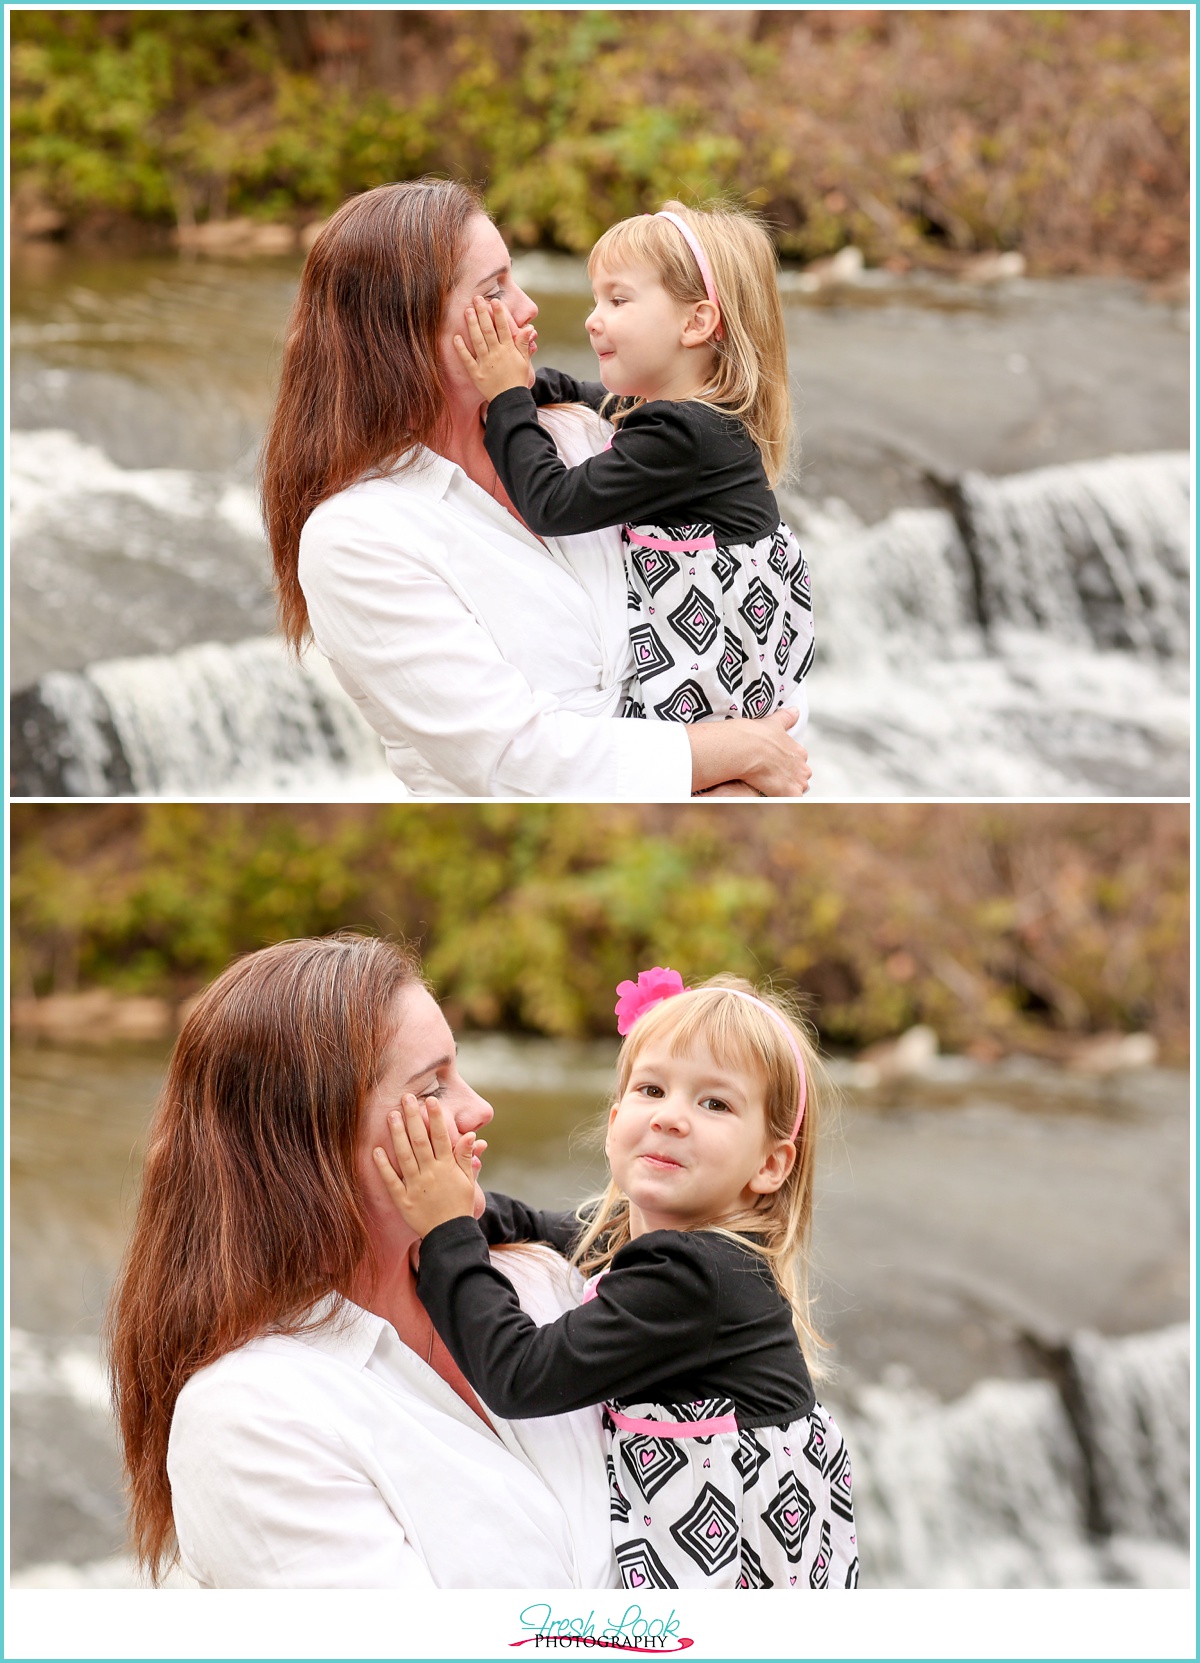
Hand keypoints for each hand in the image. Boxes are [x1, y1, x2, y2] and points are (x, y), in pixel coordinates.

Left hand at [372, 1094, 486, 1236]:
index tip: (430, 1101)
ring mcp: (415, 1187)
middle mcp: (431, 1174)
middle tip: (406, 1098)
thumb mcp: (468, 1181)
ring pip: (404, 1156)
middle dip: (413, 1118)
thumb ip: (466, 1157)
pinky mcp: (403, 1200)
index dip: (436, 1118)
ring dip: (397, 1134)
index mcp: (448, 1168)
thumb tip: (471, 1135)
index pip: (442, 1137)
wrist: (450, 1236)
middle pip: (420, 1141)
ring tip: (391, 1115)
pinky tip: (376, 1150)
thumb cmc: (459, 1205)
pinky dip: (383, 1166)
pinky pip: (391, 1180)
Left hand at [452, 297, 533, 402]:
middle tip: (477, 299)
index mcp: (509, 350)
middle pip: (488, 330)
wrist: (510, 400)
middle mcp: (497, 354)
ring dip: (472, 325)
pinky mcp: (476, 373)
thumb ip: (524, 343)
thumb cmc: (518, 379)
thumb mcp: (524, 361)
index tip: (494, 301)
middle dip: (482, 313)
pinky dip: (461, 348)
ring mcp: (485, 363)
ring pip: (477, 340)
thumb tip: (530, 328)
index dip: (499, 314)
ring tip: (467, 311)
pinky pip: (467, 359)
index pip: (504, 328)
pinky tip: (456, 337)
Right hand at [687, 707, 810, 796]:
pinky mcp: (790, 793)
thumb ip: (786, 717)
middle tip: (772, 778)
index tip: (775, 765)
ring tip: (770, 788)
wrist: (746, 748)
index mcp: (799, 751)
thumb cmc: (756, 735)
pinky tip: (771, 797)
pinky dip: (782, 800)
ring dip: (787, 791)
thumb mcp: (773, 722)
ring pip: (797, 790)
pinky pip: (790, 801)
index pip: (798, 761)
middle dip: (790, 779)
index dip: (787, 764)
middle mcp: (802, 766)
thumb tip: (796, 709)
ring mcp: (797, 781)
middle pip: (801, 777)